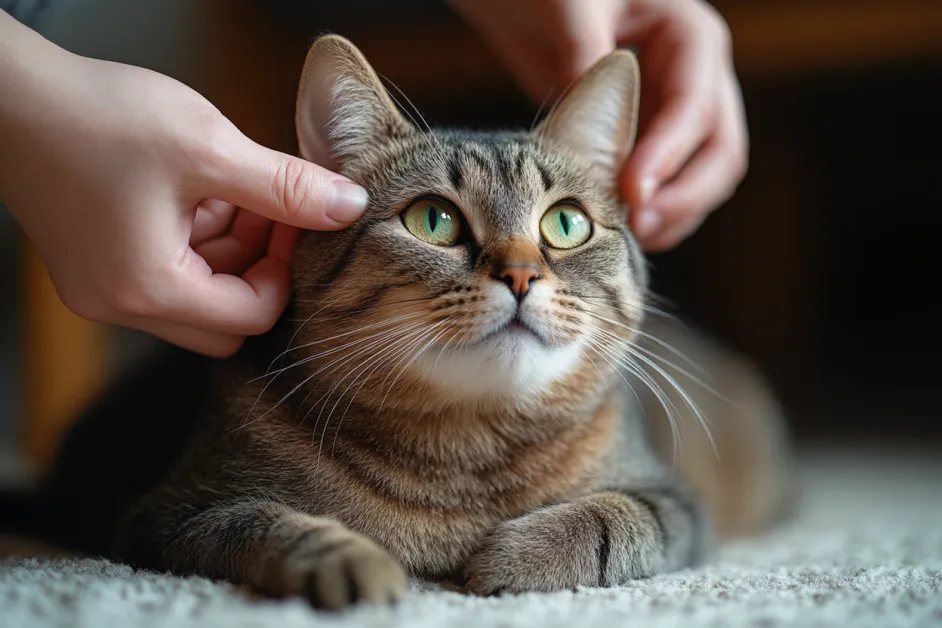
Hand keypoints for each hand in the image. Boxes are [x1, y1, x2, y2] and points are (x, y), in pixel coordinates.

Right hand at [0, 13, 367, 356]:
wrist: (9, 94)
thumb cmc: (99, 115)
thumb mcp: (209, 148)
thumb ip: (287, 186)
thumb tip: (350, 205)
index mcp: (148, 289)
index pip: (253, 315)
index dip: (288, 270)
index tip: (299, 220)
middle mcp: (121, 304)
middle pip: (226, 319)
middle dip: (260, 268)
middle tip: (271, 212)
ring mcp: (104, 289)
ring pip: (199, 295)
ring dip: (231, 251)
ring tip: (234, 189)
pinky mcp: (97, 266)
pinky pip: (168, 273)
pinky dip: (197, 240)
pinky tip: (202, 191)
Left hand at [450, 0, 748, 251]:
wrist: (533, 3)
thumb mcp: (570, 10)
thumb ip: (581, 63)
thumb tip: (589, 132)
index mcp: (690, 39)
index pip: (695, 107)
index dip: (668, 155)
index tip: (631, 192)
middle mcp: (695, 80)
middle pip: (719, 153)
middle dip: (683, 197)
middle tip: (635, 227)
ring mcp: (674, 116)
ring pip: (699, 180)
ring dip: (670, 215)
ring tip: (625, 237)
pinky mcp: (647, 143)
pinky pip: (665, 188)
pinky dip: (648, 214)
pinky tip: (618, 232)